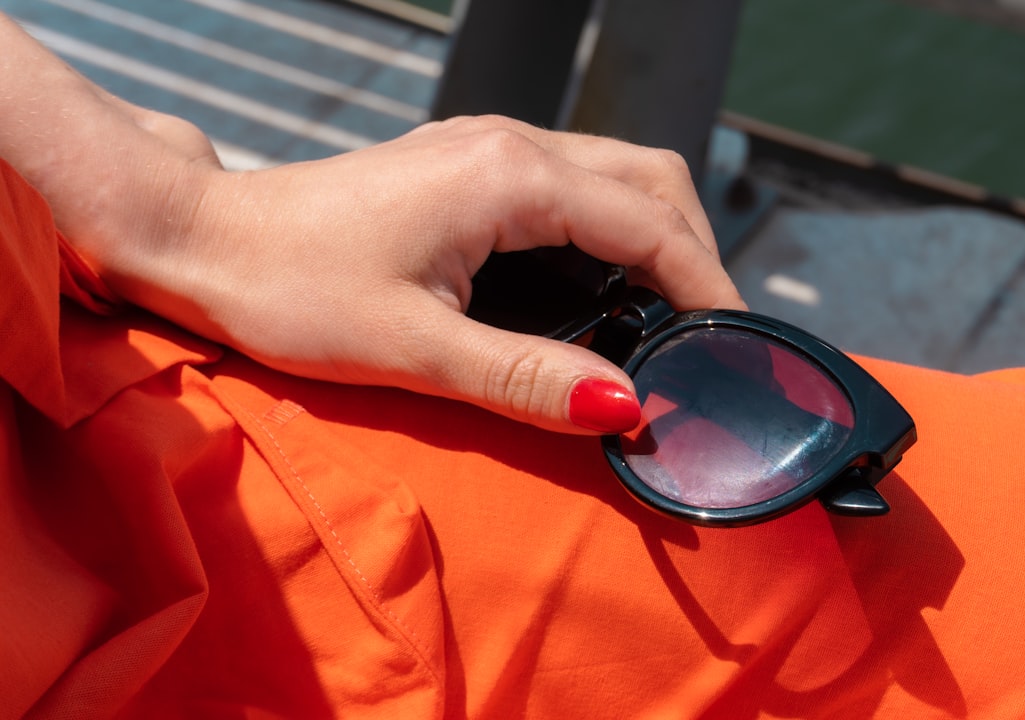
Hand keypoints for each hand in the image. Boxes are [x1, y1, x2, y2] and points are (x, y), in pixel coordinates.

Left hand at [69, 115, 746, 433]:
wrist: (207, 241)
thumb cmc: (290, 287)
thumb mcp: (415, 348)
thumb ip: (529, 376)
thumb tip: (627, 405)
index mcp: (508, 176)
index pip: (650, 223)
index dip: (706, 285)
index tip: (733, 346)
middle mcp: (508, 144)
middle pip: (651, 178)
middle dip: (694, 251)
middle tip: (705, 333)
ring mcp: (486, 148)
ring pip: (614, 175)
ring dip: (654, 237)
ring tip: (666, 317)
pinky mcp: (466, 167)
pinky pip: (570, 185)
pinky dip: (608, 232)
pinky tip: (600, 287)